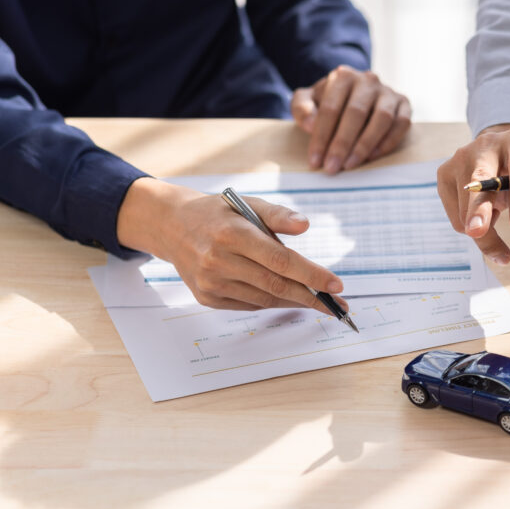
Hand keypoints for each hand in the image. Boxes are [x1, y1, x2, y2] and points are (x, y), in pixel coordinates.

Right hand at [116, 178, 347, 312]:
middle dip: (311, 296)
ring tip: (318, 300)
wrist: (171, 227)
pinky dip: (271, 301)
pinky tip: (287, 297)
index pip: (280, 260)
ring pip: (264, 299)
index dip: (311, 274)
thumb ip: (277, 215)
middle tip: (337, 303)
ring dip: (294, 301)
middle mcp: (218, 261)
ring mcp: (211, 283)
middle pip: (275, 285)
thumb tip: (305, 225)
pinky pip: (249, 305)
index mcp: (232, 234)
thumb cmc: (217, 213)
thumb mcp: (246, 203)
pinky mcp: (207, 298)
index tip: (336, 284)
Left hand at [291, 65, 411, 173]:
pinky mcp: (404, 104)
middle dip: (342, 144)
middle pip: (355, 113)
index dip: (321, 136)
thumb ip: (301, 108)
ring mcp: (388, 92)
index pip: (330, 108)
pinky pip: (401, 124)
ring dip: (365, 145)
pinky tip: (372, 157)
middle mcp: (368, 80)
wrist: (356, 96)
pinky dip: (388, 142)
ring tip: (351, 165)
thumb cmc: (329, 102)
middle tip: (332, 168)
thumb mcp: (308, 100)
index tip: (315, 161)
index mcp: (343, 76)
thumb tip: (311, 125)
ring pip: (381, 119)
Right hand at [436, 124, 509, 263]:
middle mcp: (487, 145)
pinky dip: (471, 226)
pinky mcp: (445, 174)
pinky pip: (456, 216)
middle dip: (480, 208)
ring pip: (466, 207)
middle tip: (478, 232)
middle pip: (481, 178)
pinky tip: (484, 212)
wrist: (504, 154)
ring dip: (484, 232)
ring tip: (498, 221)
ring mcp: (461, 158)